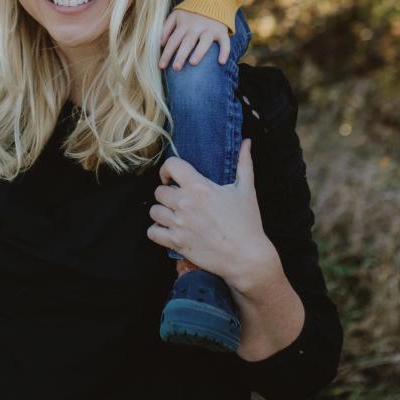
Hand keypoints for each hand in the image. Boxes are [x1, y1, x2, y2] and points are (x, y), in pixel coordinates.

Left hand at [147, 139, 280, 294]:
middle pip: (158, 191)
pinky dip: (157, 231)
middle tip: (178, 199)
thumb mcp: (246, 190)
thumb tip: (247, 142)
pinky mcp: (176, 243)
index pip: (171, 166)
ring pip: (154, 211)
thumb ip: (243, 163)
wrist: (247, 258)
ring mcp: (179, 225)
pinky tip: (169, 230)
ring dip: (162, 211)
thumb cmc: (247, 223)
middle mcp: (185, 204)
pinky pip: (152, 232)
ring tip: (174, 214)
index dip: (167, 169)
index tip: (172, 176)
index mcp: (200, 187)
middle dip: (167, 193)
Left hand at [159, 8, 229, 70]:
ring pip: (204, 41)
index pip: (173, 40)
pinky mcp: (222, 31)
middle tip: (176, 69)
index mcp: (183, 24)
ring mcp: (210, 29)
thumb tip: (160, 43)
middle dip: (181, 55)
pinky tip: (221, 62)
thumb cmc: (190, 12)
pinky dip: (224, 52)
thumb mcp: (176, 15)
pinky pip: (224, 42)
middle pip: (187, 42)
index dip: (167, 54)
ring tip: (193, 63)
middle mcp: (196, 27)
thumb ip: (166, 27)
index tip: (161, 66)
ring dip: (199, 52)